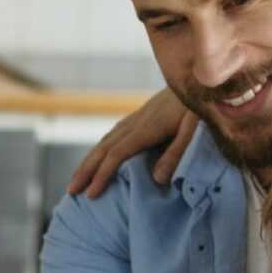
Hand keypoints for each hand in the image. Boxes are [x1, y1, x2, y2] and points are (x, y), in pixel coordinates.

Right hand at [67, 89, 197, 198]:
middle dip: (86, 170)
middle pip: (104, 148)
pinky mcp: (143, 115)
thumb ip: (176, 154)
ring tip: (77, 178)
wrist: (200, 78)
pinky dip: (101, 148)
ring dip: (89, 160)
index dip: (102, 175)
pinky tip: (99, 155)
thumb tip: (157, 179)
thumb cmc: (200, 107)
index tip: (91, 194)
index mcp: (146, 128)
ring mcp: (138, 117)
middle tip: (71, 191)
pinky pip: (114, 133)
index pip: (116, 154)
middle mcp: (136, 122)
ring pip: (106, 140)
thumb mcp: (193, 132)